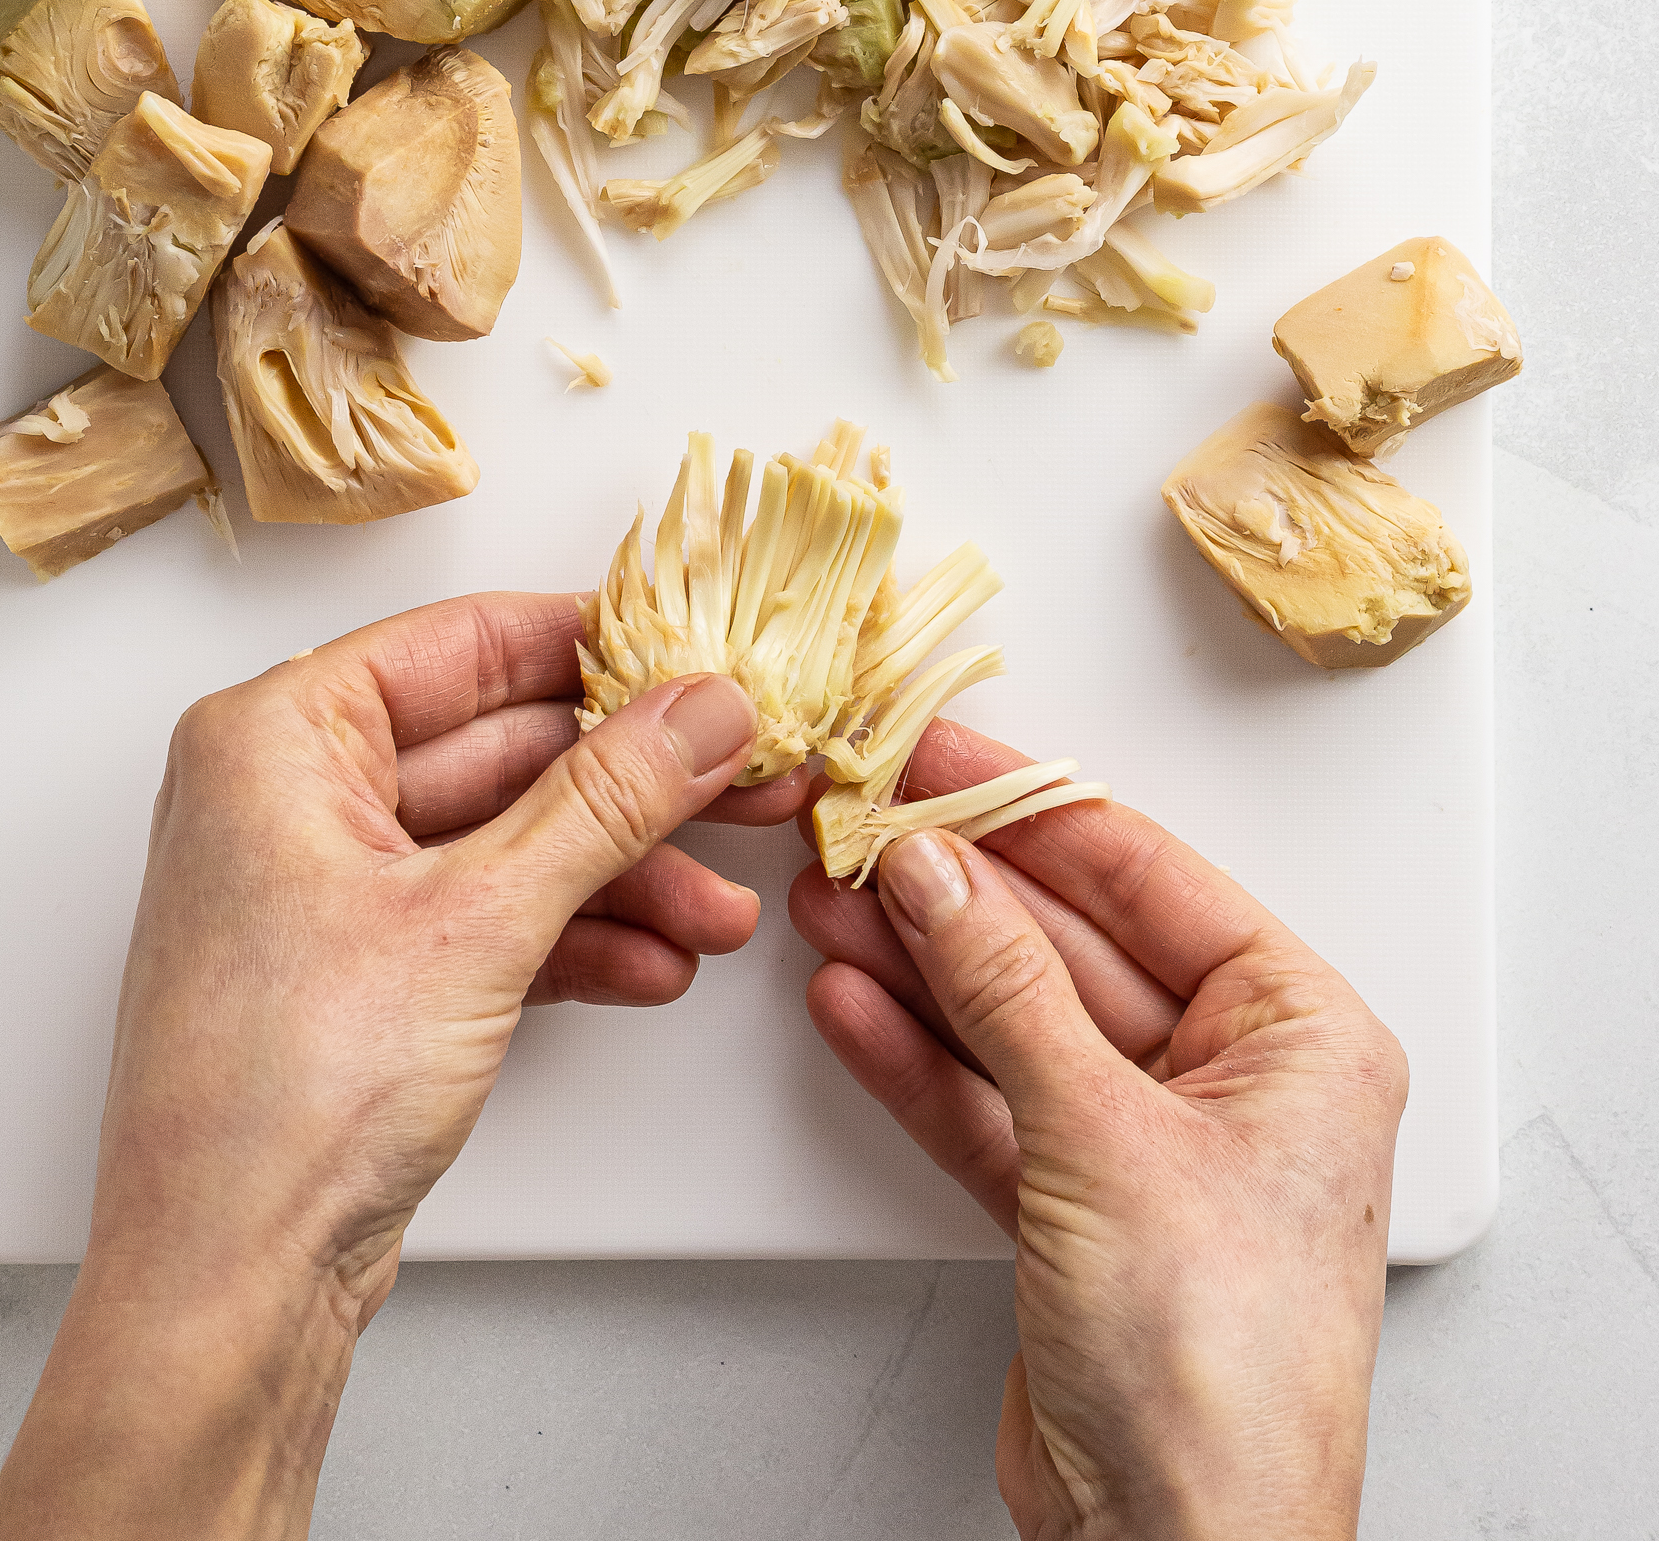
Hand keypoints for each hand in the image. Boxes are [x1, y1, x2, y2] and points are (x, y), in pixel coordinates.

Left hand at [0, 592, 788, 1540]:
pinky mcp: (357, 975)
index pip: (464, 645)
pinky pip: (484, 918)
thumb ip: (605, 800)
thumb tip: (696, 712)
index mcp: (275, 738)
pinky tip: (649, 966)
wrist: (227, 1288)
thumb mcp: (478, 920)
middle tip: (740, 787)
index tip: (696, 664)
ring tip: (714, 911)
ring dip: (617, 877)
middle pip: (497, 747)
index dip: (594, 648)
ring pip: (504, 841)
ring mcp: (321, 890)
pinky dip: (569, 939)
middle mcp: (287, 797)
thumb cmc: (279, 1102)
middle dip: (630, 788)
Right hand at [791, 717, 1406, 1540]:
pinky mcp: (1076, 1212)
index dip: (1032, 808)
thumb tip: (940, 868)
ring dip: (922, 964)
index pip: (1147, 877)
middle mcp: (1234, 1083)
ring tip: (832, 900)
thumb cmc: (1220, 1373)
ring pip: (1017, 1019)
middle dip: (960, 890)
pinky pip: (989, 1101)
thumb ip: (1007, 986)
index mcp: (1299, 1038)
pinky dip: (920, 1055)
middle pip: (1071, 943)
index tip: (941, 758)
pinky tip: (855, 1001)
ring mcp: (1150, 1148)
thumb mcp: (1105, 1138)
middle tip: (863, 826)